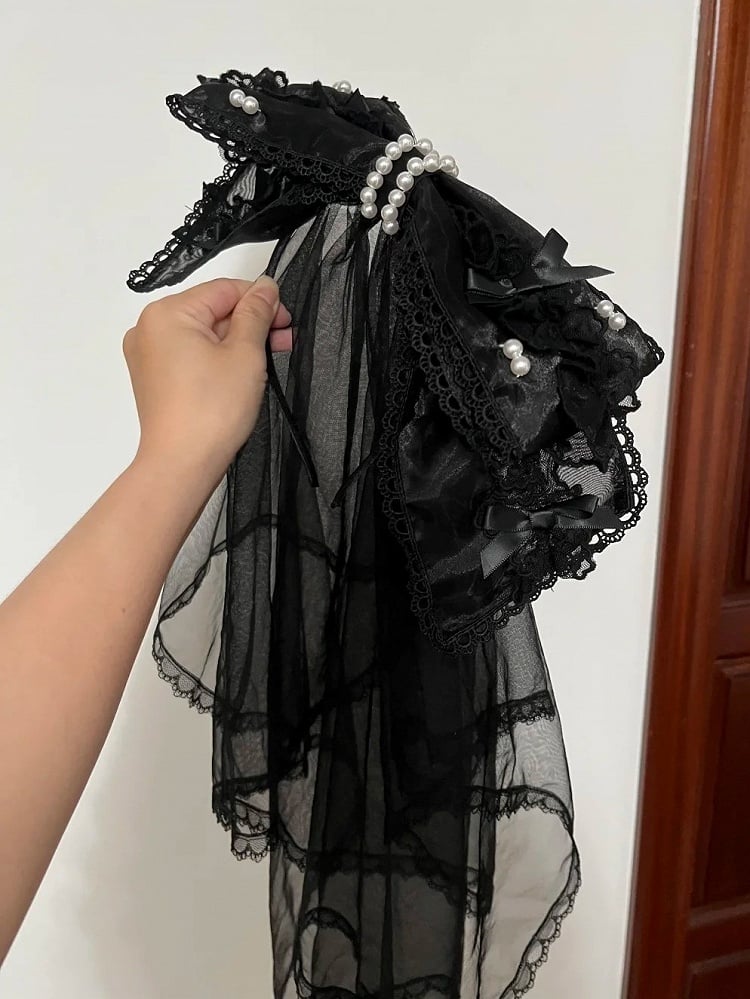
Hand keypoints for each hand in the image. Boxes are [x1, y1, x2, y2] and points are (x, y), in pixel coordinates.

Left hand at [123, 275, 290, 489]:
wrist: (182, 463)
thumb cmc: (210, 412)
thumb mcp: (245, 353)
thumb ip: (256, 313)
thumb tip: (264, 288)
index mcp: (167, 313)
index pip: (224, 290)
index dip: (261, 300)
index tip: (286, 319)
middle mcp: (149, 328)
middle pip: (212, 310)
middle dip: (251, 324)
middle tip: (283, 340)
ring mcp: (148, 355)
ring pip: (203, 334)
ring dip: (238, 341)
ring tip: (269, 357)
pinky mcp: (154, 377)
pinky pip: (191, 354)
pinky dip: (217, 357)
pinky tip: (243, 370)